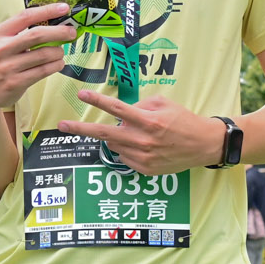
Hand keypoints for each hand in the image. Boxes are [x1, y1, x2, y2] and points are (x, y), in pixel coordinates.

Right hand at [0, 5, 78, 111]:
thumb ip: (19, 33)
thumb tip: (51, 21)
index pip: (25, 16)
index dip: (47, 11)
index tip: (64, 8)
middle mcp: (0, 49)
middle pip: (37, 34)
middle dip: (59, 32)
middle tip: (71, 32)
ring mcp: (7, 67)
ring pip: (44, 54)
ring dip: (59, 52)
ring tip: (61, 52)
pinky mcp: (15, 83)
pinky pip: (43, 71)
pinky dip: (56, 65)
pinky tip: (57, 63)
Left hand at [58, 91, 226, 175]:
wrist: (203, 145)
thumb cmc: (184, 120)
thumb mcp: (164, 103)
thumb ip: (139, 106)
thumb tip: (120, 113)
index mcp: (149, 121)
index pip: (117, 109)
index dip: (98, 100)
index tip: (82, 94)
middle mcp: (143, 141)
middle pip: (104, 134)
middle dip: (80, 129)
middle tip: (61, 125)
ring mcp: (143, 157)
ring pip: (114, 145)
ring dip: (116, 136)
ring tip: (136, 132)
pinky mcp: (144, 169)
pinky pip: (124, 156)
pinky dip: (127, 148)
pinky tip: (144, 144)